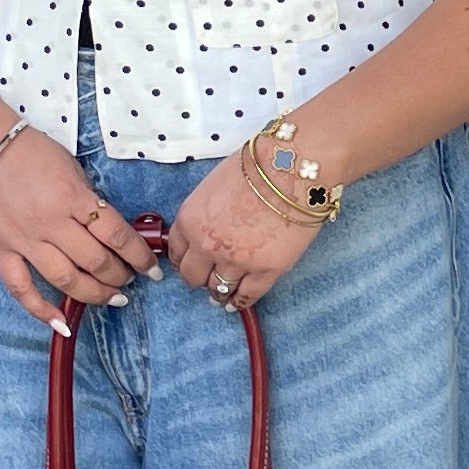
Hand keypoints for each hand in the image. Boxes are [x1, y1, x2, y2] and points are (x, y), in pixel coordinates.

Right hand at [0, 129, 154, 327]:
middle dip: (120, 276)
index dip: (139, 256)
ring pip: (65, 280)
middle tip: (130, 280)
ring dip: (94, 294)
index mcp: (72, 197)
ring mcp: (23, 240)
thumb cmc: (28, 151)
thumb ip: (87, 199)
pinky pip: (21, 289)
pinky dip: (41, 310)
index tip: (151, 268)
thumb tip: (107, 228)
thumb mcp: (70, 167)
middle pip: (95, 262)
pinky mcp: (0, 251)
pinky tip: (62, 323)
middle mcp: (50, 223)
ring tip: (111, 298)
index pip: (116, 235)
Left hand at [165, 152, 329, 315]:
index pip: (175, 251)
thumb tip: (208, 227)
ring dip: (218, 293)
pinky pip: (247, 295)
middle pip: (192, 276)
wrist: (292, 168)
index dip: (182, 259)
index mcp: (190, 220)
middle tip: (205, 278)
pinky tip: (238, 302)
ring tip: (222, 295)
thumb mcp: (214, 186)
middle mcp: (207, 245)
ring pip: (218, 289)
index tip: (189, 262)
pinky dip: (240, 301)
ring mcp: (236, 261)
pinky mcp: (266, 270)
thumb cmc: (257, 166)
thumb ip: (204, 212)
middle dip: (198, 278)